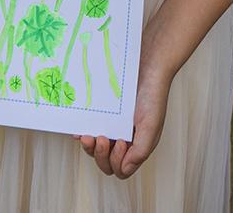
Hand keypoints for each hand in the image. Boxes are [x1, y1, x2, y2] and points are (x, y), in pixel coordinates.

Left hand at [78, 56, 171, 177]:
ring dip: (90, 147)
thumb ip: (140, 151)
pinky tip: (79, 129)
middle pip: (105, 161)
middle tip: (102, 138)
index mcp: (137, 145)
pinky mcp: (102, 112)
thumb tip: (123, 169)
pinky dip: (82, 131)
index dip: (117, 161)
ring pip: (95, 147)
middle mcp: (123, 138)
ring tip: (89, 136)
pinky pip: (89, 126)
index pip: (121, 168)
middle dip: (100, 155)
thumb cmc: (153, 93)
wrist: (147, 63)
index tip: (121, 142)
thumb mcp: (151, 125)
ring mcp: (111, 125)